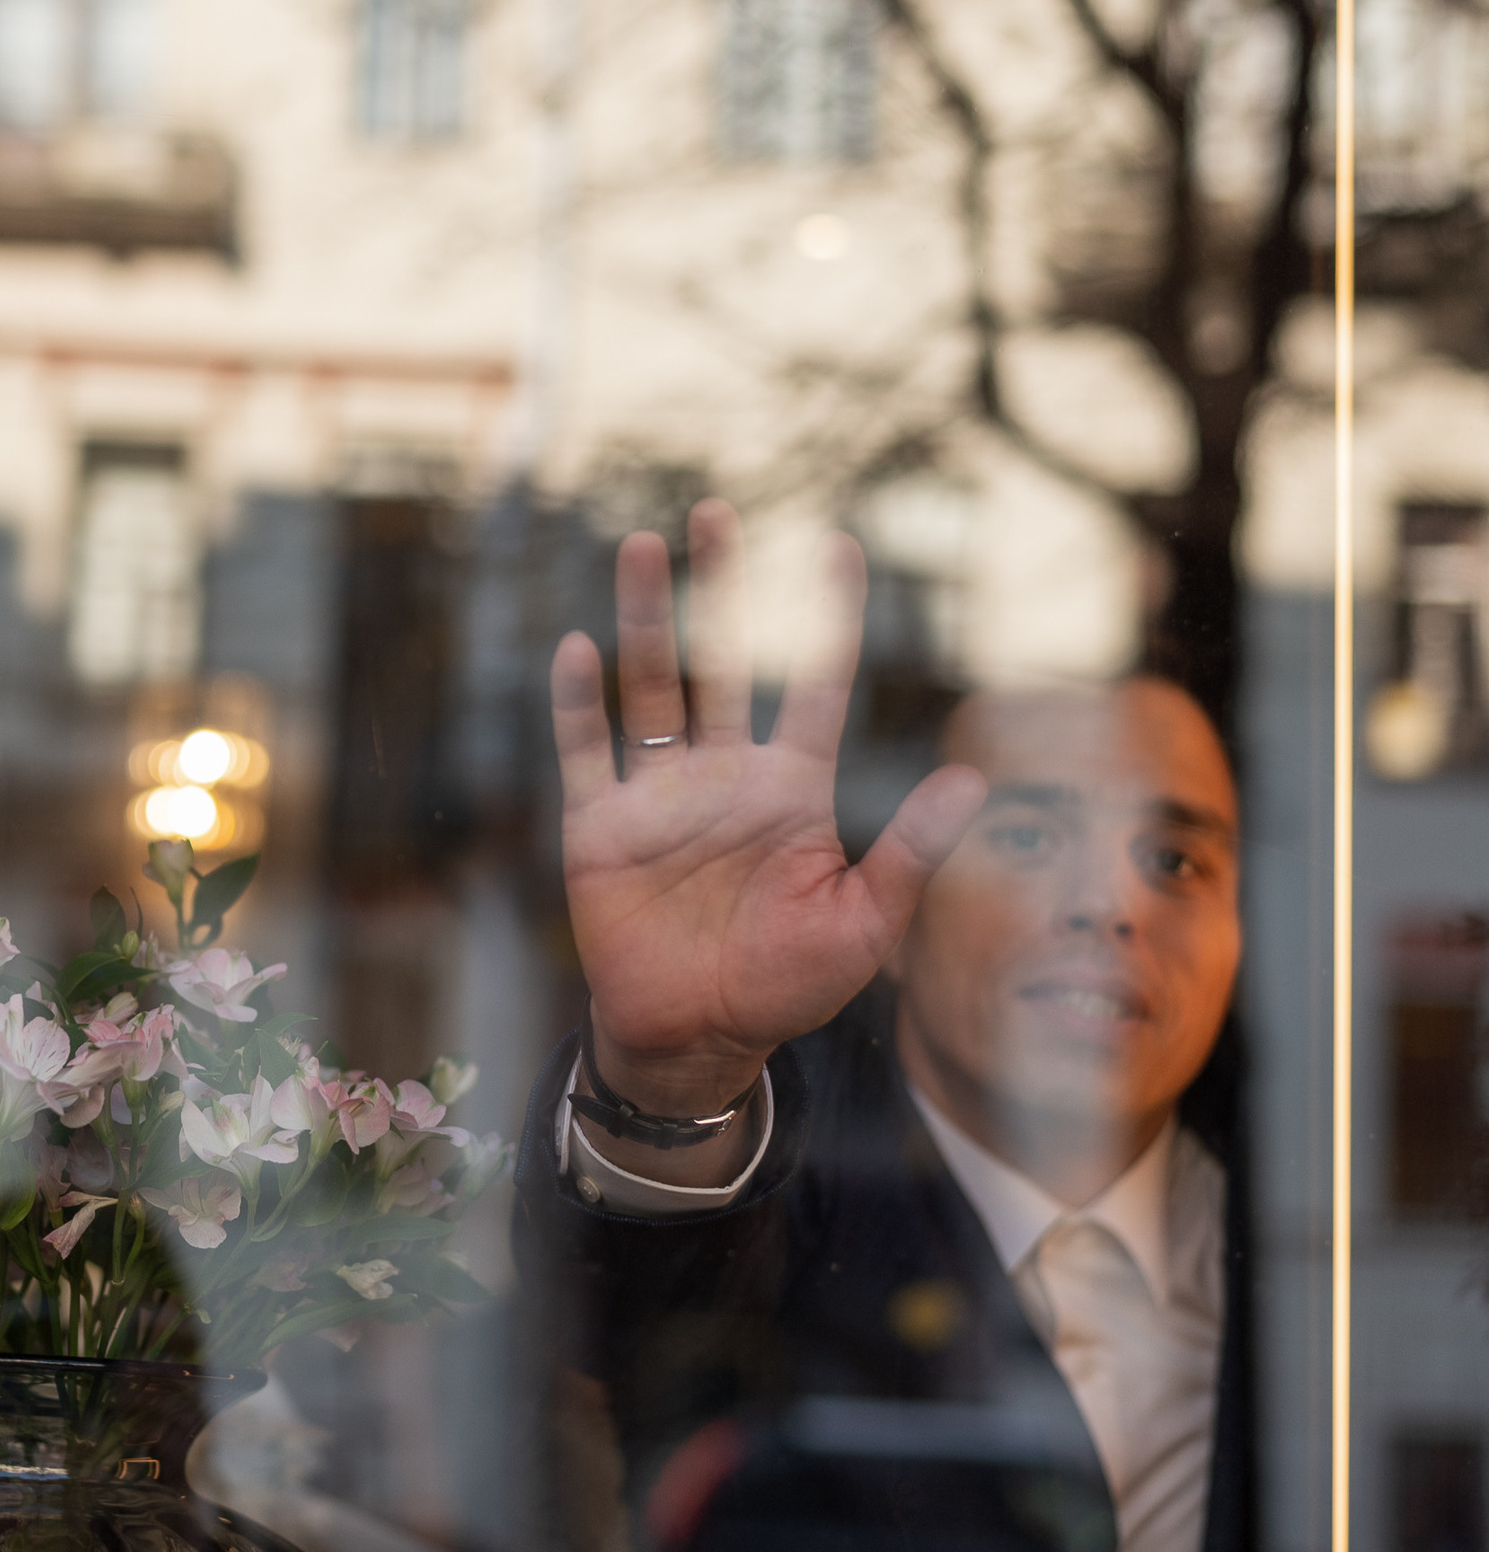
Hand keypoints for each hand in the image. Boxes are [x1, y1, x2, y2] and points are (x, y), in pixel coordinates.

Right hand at [551, 501, 983, 1115]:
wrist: (695, 1039)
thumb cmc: (788, 987)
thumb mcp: (867, 925)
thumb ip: (911, 852)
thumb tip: (973, 779)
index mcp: (791, 790)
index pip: (817, 686)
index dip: (830, 616)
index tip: (839, 545)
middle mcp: (723, 777)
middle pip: (721, 661)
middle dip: (719, 587)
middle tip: (716, 511)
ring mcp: (658, 797)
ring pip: (652, 686)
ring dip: (648, 617)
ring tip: (645, 546)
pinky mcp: (600, 828)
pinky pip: (586, 751)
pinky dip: (579, 702)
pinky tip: (580, 649)